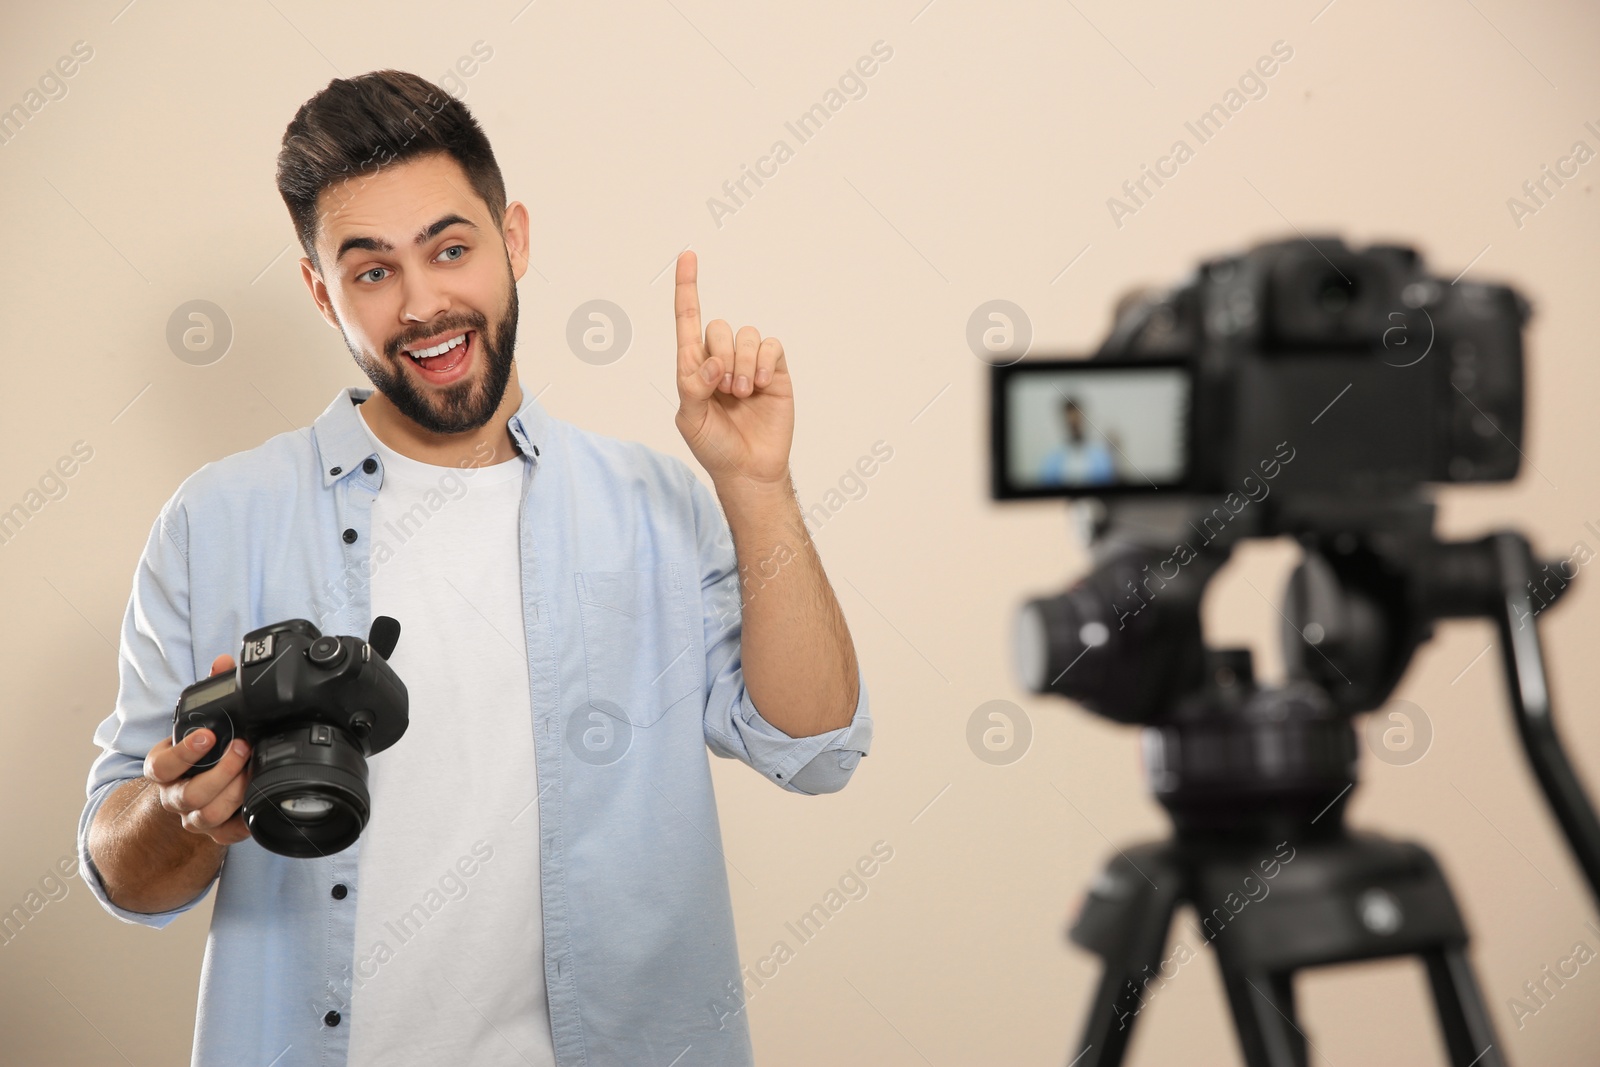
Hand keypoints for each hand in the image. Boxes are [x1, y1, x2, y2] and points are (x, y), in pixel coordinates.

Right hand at [144, 654, 252, 845]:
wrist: (189, 790)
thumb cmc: (196, 753)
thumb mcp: (197, 723)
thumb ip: (210, 692)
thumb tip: (223, 662)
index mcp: (163, 769)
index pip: (162, 765)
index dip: (183, 752)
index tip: (206, 735)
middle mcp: (174, 796)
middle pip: (190, 795)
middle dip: (221, 772)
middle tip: (244, 749)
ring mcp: (192, 817)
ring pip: (208, 816)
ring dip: (235, 793)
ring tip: (254, 770)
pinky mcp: (214, 833)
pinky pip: (228, 836)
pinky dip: (246, 821)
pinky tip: (260, 799)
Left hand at [673, 250, 794, 489]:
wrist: (749, 469)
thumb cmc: (714, 446)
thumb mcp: (690, 419)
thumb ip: (693, 386)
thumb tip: (712, 363)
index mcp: (693, 366)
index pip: (688, 319)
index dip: (687, 288)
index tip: (687, 256)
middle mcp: (721, 359)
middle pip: (718, 327)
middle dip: (720, 356)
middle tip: (724, 391)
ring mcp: (749, 363)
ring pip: (745, 334)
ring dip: (741, 364)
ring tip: (741, 394)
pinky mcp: (774, 370)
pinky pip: (770, 345)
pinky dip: (762, 362)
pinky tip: (760, 385)